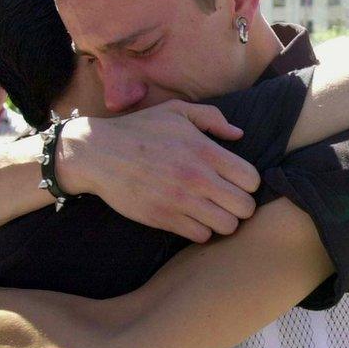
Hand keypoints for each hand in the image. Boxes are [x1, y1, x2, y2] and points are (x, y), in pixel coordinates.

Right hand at [60, 100, 260, 242]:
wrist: (98, 153)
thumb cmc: (139, 130)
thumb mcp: (176, 111)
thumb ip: (211, 118)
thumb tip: (238, 134)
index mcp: (205, 151)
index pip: (251, 179)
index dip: (249, 183)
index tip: (237, 182)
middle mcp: (197, 178)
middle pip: (245, 208)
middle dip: (241, 205)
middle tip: (228, 200)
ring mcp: (181, 201)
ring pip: (227, 226)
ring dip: (223, 220)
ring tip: (212, 211)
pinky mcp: (163, 218)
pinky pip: (200, 236)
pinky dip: (201, 230)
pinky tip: (193, 218)